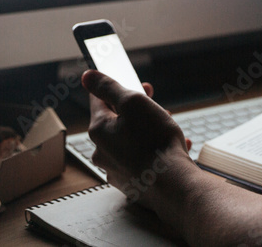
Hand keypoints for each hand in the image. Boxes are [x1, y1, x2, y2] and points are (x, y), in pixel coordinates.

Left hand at [82, 70, 200, 229]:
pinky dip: (155, 150)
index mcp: (98, 130)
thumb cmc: (155, 142)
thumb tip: (87, 76)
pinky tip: (174, 147)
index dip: (116, 87)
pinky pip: (141, 159)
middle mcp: (102, 151)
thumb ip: (109, 87)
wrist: (172, 184)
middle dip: (138, 110)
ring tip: (168, 127)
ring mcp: (116, 169)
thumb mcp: (133, 103)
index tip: (131, 82)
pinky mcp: (131, 182)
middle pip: (117, 121)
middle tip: (158, 105)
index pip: (99, 100)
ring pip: (131, 140)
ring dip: (149, 129)